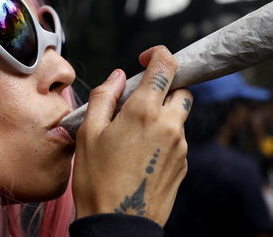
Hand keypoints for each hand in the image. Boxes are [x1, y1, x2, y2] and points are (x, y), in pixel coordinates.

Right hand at [72, 46, 191, 225]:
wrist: (118, 226)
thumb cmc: (97, 180)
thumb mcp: (88, 133)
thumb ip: (104, 97)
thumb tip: (117, 77)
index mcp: (144, 111)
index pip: (166, 65)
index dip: (157, 54)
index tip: (146, 58)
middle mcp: (170, 125)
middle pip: (182, 90)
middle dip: (164, 89)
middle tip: (140, 103)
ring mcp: (181, 146)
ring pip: (180, 116)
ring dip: (164, 115)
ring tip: (135, 135)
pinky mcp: (184, 164)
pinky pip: (178, 140)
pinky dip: (165, 138)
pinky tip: (142, 155)